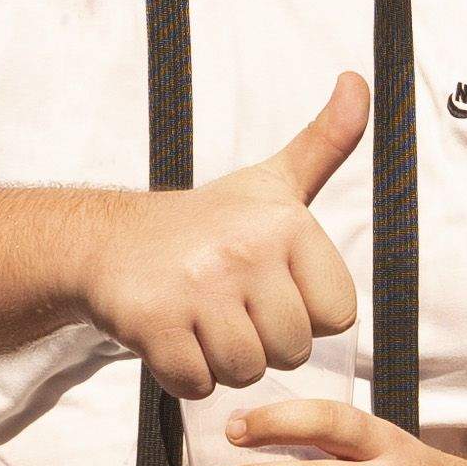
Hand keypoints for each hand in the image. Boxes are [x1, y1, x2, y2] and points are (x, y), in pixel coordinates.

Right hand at [80, 77, 365, 397]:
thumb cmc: (204, 223)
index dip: (304, 313)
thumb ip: (327, 141)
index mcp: (287, 222)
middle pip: (292, 349)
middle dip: (262, 342)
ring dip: (223, 362)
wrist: (108, 241)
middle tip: (229, 307)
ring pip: (246, 372)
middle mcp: (245, 251)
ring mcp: (198, 288)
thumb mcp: (272, 181)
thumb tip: (358, 81)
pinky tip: (172, 338)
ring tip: (201, 322)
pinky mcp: (154, 323)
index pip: (337, 316)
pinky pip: (197, 384)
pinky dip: (184, 375)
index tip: (269, 286)